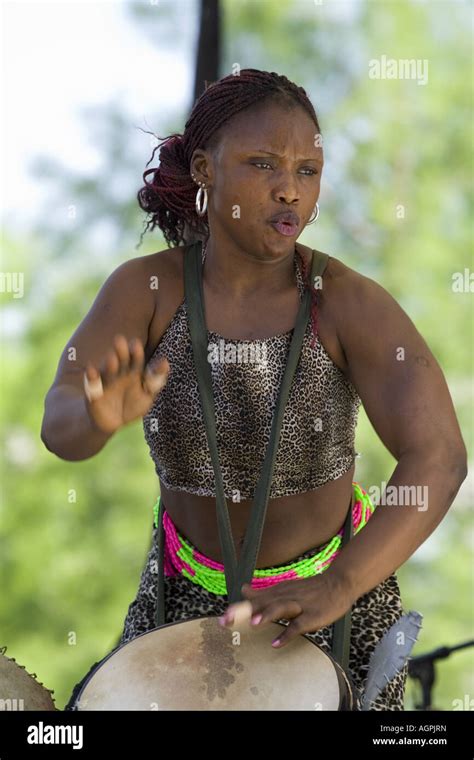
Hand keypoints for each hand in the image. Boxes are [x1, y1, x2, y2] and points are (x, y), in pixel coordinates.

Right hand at [83, 334, 170, 433]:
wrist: (114, 423)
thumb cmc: (132, 406)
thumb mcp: (148, 394)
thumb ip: (156, 379)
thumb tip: (166, 361)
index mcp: (133, 372)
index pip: (136, 360)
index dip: (136, 353)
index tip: (135, 344)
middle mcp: (119, 373)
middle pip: (121, 361)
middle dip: (121, 352)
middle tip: (120, 340)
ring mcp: (107, 382)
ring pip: (108, 371)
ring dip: (109, 364)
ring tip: (112, 359)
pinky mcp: (94, 393)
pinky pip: (92, 383)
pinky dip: (91, 376)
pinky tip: (90, 370)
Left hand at [218, 571, 351, 648]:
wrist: (338, 583)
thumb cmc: (309, 589)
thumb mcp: (284, 588)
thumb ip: (264, 593)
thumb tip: (243, 590)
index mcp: (277, 592)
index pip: (253, 600)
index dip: (237, 609)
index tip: (222, 619)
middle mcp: (285, 596)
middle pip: (262, 603)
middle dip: (244, 612)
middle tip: (226, 621)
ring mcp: (299, 605)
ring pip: (280, 608)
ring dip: (266, 615)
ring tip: (252, 624)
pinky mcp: (312, 615)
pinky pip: (298, 625)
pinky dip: (287, 634)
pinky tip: (276, 643)